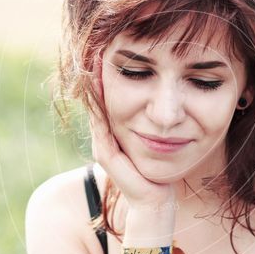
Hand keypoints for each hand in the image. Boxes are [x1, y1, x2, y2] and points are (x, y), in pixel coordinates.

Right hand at [89, 55, 175, 211]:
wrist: (157, 202)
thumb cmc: (159, 173)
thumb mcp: (156, 143)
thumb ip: (150, 125)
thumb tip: (160, 102)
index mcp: (114, 136)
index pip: (106, 102)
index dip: (104, 79)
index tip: (106, 53)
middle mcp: (105, 140)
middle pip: (97, 103)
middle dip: (95, 77)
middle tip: (96, 51)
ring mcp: (104, 149)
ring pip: (97, 112)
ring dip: (94, 88)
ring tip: (95, 63)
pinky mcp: (108, 158)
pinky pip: (101, 128)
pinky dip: (100, 108)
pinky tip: (101, 89)